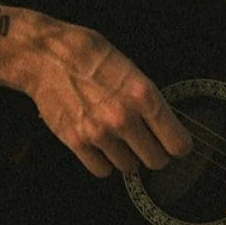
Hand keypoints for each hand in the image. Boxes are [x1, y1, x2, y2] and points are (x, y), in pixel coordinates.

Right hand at [13, 13, 192, 177]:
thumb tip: (162, 123)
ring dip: (128, 157)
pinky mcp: (77, 142)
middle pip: (156, 161)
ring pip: (129, 167)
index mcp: (143, 95)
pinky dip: (104, 162)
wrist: (46, 56)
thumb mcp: (130, 68)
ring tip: (119, 139)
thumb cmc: (88, 54)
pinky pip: (102, 170)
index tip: (175, 144)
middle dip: (155, 154)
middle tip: (147, 143)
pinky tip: (101, 146)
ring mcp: (100, 133)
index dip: (179, 146)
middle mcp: (124, 118)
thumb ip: (146, 98)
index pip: (177, 142)